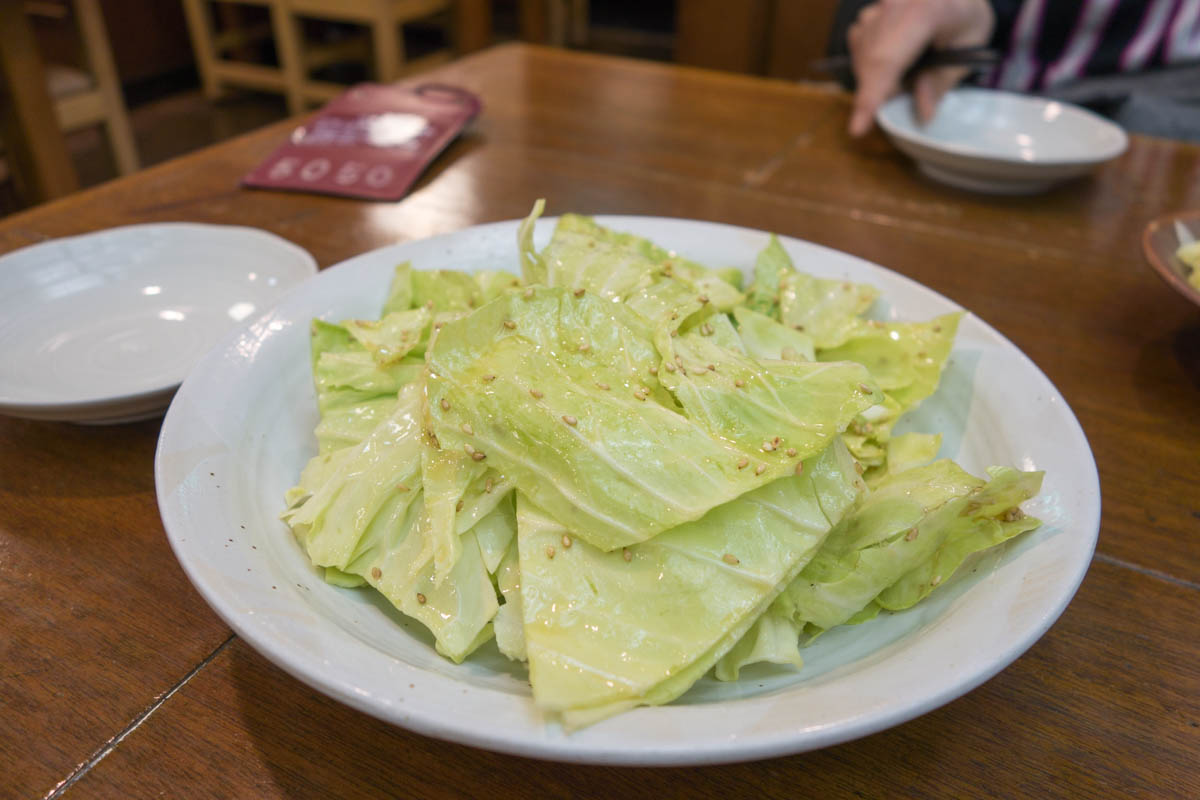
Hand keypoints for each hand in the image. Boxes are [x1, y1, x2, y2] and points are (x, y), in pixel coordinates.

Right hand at [847, 0, 994, 135]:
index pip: (887, 59)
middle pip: (870, 59)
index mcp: (925, 10)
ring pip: (862, 52)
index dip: (871, 95)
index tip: (858, 129)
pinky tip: (895, 57)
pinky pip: (859, 42)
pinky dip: (870, 60)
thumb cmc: (966, 20)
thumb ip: (942, 82)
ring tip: (907, 71)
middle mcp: (895, 2)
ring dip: (875, 74)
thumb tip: (922, 114)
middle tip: (900, 97)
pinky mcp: (870, 9)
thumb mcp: (968, 51)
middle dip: (877, 89)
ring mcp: (879, 4)